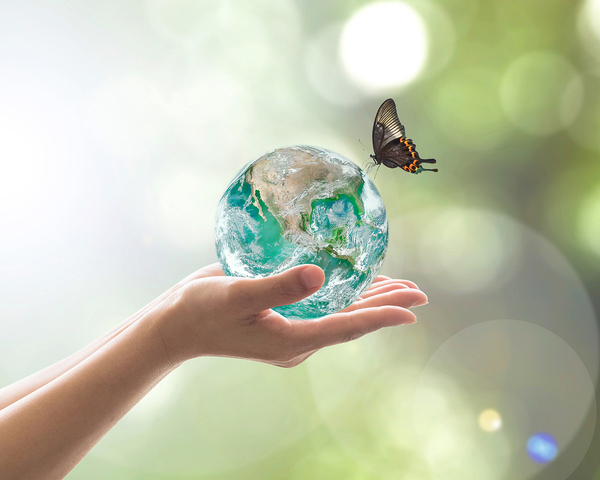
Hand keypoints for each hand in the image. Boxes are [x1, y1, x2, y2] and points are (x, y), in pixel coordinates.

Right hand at [158, 264, 427, 366]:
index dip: (381, 317)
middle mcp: (298, 336)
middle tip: (420, 294)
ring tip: (401, 288)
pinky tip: (355, 279)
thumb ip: (278, 287)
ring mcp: (291, 327)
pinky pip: (323, 305)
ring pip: (340, 312)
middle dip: (386, 306)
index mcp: (291, 339)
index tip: (413, 310)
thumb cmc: (201, 311)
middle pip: (351, 320)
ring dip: (370, 299)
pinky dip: (344, 292)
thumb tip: (320, 275)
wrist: (175, 324)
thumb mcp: (237, 295)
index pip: (346, 327)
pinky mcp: (283, 314)